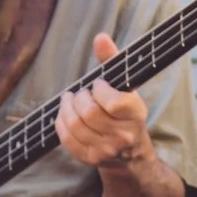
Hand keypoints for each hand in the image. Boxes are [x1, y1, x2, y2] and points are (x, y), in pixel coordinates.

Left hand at [57, 34, 152, 171]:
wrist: (129, 153)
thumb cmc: (124, 111)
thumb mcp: (125, 85)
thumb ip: (112, 60)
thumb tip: (100, 37)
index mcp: (135, 114)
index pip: (113, 102)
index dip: (100, 90)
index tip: (98, 85)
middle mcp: (123, 136)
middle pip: (90, 114)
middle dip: (80, 98)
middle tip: (80, 93)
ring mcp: (106, 150)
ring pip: (76, 126)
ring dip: (67, 108)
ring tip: (69, 101)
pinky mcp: (90, 159)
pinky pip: (67, 139)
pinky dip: (61, 123)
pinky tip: (65, 114)